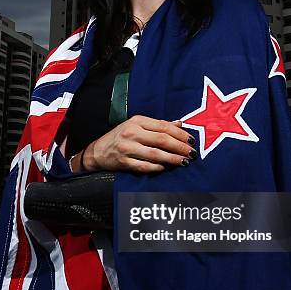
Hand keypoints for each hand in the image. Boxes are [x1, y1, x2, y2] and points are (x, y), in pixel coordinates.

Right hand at [79, 115, 196, 173]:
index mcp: (137, 121)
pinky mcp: (124, 162)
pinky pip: (144, 166)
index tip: (192, 140)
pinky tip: (166, 168)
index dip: (180, 134)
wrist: (98, 151)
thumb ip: (159, 125)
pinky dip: (157, 168)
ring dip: (172, 159)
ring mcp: (127, 148)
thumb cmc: (121, 136)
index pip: (164, 126)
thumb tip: (180, 123)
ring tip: (184, 162)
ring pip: (155, 154)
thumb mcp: (138, 125)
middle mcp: (132, 133)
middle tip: (192, 153)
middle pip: (162, 140)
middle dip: (180, 147)